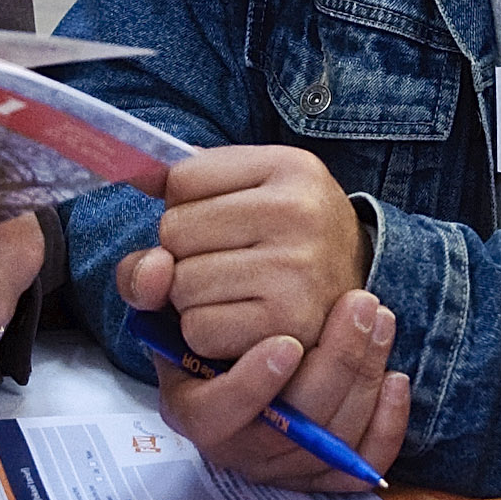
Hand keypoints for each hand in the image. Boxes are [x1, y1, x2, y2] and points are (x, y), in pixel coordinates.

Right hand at [119, 251, 411, 491]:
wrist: (245, 339)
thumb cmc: (205, 316)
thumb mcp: (166, 297)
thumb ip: (147, 281)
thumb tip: (157, 270)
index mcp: (193, 410)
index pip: (215, 418)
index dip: (250, 387)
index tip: (285, 342)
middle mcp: (239, 446)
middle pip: (290, 431)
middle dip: (335, 365)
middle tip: (360, 303)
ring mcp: (285, 463)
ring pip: (334, 439)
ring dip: (365, 375)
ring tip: (379, 317)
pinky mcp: (327, 468)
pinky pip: (362, 462)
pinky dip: (386, 424)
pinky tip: (397, 378)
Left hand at [136, 146, 366, 359]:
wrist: (356, 290)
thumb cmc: (287, 236)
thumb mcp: (248, 194)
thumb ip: (180, 197)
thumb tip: (144, 238)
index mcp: (288, 166)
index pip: (180, 179)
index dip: (186, 204)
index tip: (223, 217)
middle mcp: (297, 212)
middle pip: (173, 232)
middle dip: (184, 252)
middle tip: (230, 259)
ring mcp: (296, 270)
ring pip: (179, 285)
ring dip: (191, 297)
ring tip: (236, 290)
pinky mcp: (288, 324)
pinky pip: (198, 330)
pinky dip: (206, 333)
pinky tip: (240, 320)